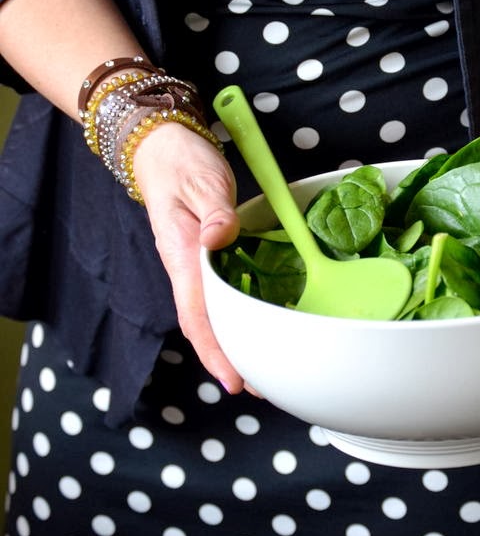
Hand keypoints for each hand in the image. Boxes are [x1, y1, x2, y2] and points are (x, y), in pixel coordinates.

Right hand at [131, 121, 247, 392]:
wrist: (162, 148)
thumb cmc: (183, 163)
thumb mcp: (204, 181)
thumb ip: (216, 212)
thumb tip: (221, 238)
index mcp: (183, 254)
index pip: (198, 313)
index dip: (216, 350)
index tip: (234, 379)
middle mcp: (185, 267)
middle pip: (204, 325)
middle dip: (228, 360)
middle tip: (261, 387)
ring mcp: (192, 265)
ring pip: (210, 315)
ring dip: (232, 344)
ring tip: (261, 371)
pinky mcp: (203, 257)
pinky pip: (217, 297)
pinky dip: (234, 318)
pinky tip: (252, 329)